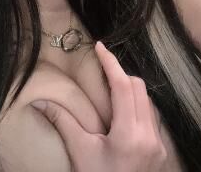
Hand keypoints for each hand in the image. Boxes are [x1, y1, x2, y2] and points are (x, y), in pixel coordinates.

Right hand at [29, 40, 166, 171]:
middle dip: (121, 74)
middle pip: (139, 89)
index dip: (111, 63)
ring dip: (131, 90)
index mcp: (129, 134)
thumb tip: (40, 101)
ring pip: (148, 102)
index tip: (100, 47)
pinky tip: (122, 113)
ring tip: (109, 88)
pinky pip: (151, 118)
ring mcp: (158, 145)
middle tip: (101, 69)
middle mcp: (150, 136)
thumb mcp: (80, 153)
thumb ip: (63, 122)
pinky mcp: (160, 153)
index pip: (123, 86)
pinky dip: (138, 107)